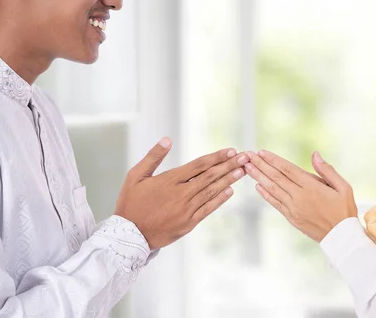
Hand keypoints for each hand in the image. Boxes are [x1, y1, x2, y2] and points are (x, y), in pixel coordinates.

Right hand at [115, 138, 249, 248]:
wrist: (129, 236)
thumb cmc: (130, 203)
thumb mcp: (135, 175)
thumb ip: (153, 157)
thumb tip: (167, 139)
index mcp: (169, 181)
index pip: (199, 165)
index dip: (217, 157)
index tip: (231, 151)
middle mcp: (181, 194)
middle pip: (209, 177)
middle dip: (229, 166)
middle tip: (245, 157)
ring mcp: (186, 210)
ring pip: (211, 192)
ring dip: (228, 180)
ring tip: (243, 171)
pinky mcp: (188, 223)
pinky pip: (208, 209)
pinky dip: (220, 199)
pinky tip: (230, 191)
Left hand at [245, 150, 356, 242]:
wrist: (342, 238)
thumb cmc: (344, 210)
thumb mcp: (343, 187)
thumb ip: (327, 170)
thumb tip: (315, 154)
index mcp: (312, 187)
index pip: (288, 169)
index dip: (273, 160)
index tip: (262, 152)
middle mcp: (299, 197)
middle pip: (276, 177)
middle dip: (261, 165)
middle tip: (248, 156)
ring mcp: (294, 208)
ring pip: (272, 189)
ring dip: (258, 177)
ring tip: (247, 168)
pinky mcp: (291, 218)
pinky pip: (275, 203)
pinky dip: (265, 194)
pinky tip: (257, 186)